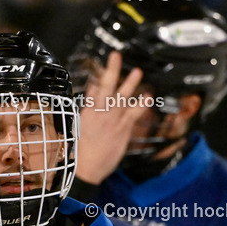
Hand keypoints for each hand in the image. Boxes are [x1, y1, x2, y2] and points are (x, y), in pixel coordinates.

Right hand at [75, 51, 150, 183]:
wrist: (86, 169)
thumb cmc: (81, 152)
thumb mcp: (78, 129)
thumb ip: (87, 110)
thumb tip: (92, 94)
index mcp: (86, 113)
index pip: (93, 90)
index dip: (99, 76)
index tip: (104, 65)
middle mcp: (99, 113)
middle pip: (106, 87)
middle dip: (111, 70)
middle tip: (116, 56)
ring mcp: (112, 121)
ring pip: (121, 97)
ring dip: (130, 83)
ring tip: (137, 71)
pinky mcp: (122, 130)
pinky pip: (134, 114)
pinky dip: (141, 105)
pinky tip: (148, 96)